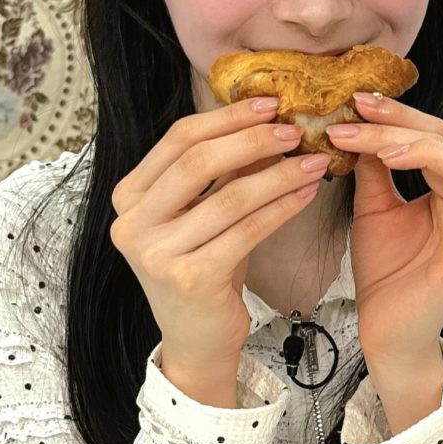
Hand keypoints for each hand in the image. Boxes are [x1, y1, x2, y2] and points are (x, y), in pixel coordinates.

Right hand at [110, 97, 329, 366]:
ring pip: (229, 197)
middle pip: (197, 162)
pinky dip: (282, 208)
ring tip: (313, 161)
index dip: (226, 118)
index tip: (268, 104)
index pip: (177, 140)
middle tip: (294, 130)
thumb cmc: (202, 269)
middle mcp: (133, 223)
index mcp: (130, 197)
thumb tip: (265, 122)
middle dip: (252, 139)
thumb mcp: (202, 216)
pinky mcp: (191, 278)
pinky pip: (247, 230)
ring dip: (278, 174)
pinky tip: (306, 193)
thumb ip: (220, 174)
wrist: (196, 339)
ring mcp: (158, 253)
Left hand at [326, 93, 442, 362]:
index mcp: (442, 187)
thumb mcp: (373, 209)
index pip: (427, 136)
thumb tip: (360, 124)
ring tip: (386, 153)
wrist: (383, 327)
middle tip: (356, 117)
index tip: (353, 102)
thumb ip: (372, 169)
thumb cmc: (386, 271)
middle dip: (400, 126)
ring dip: (429, 155)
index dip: (394, 116)